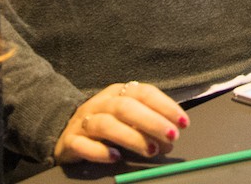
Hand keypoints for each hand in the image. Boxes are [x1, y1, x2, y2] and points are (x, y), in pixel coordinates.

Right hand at [53, 80, 185, 164]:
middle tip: (172, 136)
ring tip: (151, 150)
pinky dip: (100, 151)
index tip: (183, 122)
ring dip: (131, 137)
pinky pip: (82, 145)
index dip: (166, 106)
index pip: (144, 93)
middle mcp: (101, 103)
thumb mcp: (129, 118)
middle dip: (152, 122)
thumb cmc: (108, 123)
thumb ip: (150, 125)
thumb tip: (171, 139)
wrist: (67, 132)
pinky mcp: (69, 141)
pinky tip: (115, 157)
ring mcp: (83, 121)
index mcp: (119, 92)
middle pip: (126, 107)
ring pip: (106, 125)